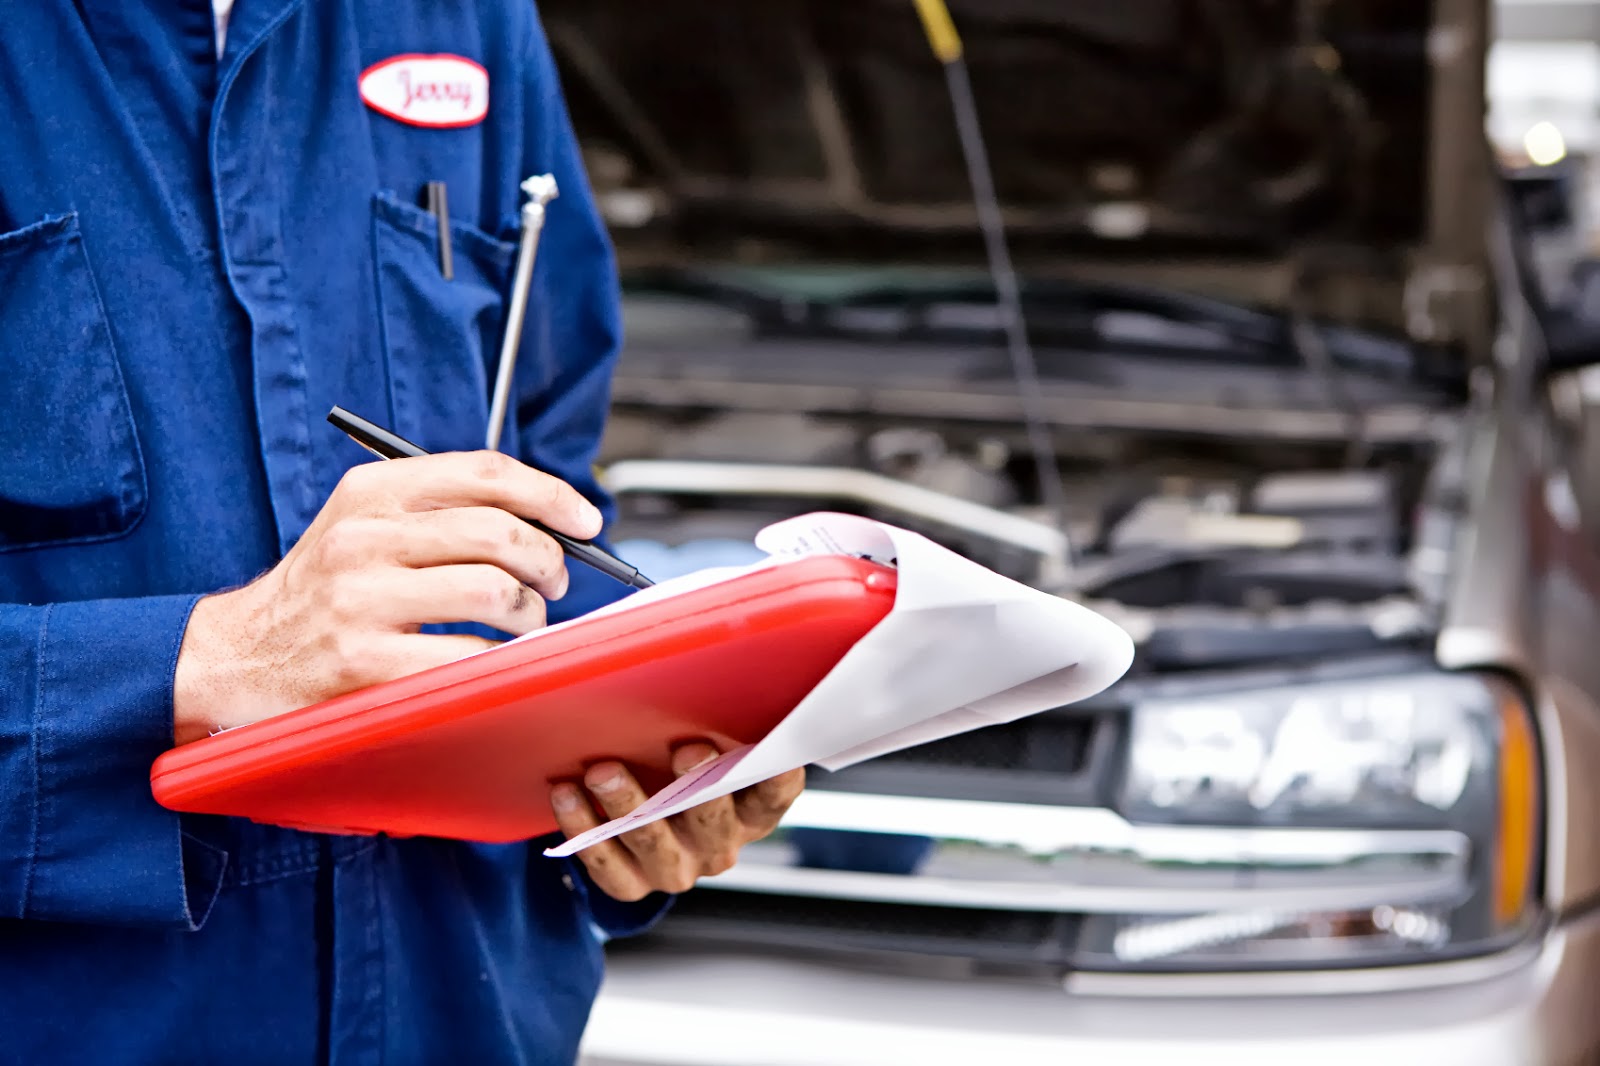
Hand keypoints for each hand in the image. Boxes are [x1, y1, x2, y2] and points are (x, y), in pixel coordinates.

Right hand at [172, 450, 601, 744]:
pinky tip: (494, 660)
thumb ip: (442, 511)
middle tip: (554, 583)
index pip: (484, 472)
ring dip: (530, 614)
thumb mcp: (364, 526)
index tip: (585, 520)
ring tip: (521, 623)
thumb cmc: (324, 592)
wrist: (239, 658)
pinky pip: (471, 658)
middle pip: (501, 533)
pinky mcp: (366, 664)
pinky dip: (501, 660)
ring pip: (495, 593)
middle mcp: (364, 538)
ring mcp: (361, 602)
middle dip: (549, 561)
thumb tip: (549, 521)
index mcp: (371, 493)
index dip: (551, 494)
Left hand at [551, 742, 804, 900]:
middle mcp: (718, 847)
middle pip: (713, 822)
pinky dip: (584, 829)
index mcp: (749, 814)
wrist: (640, 816)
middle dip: (698, 786)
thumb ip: (716, 719)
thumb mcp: (705, 744)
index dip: (778, 779)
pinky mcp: (632, 884)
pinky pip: (607, 865)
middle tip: (685, 749)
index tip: (777, 754)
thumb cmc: (677, 763)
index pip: (773, 798)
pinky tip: (567, 793)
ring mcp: (675, 869)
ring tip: (603, 770)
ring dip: (629, 804)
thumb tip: (705, 659)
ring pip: (654, 842)